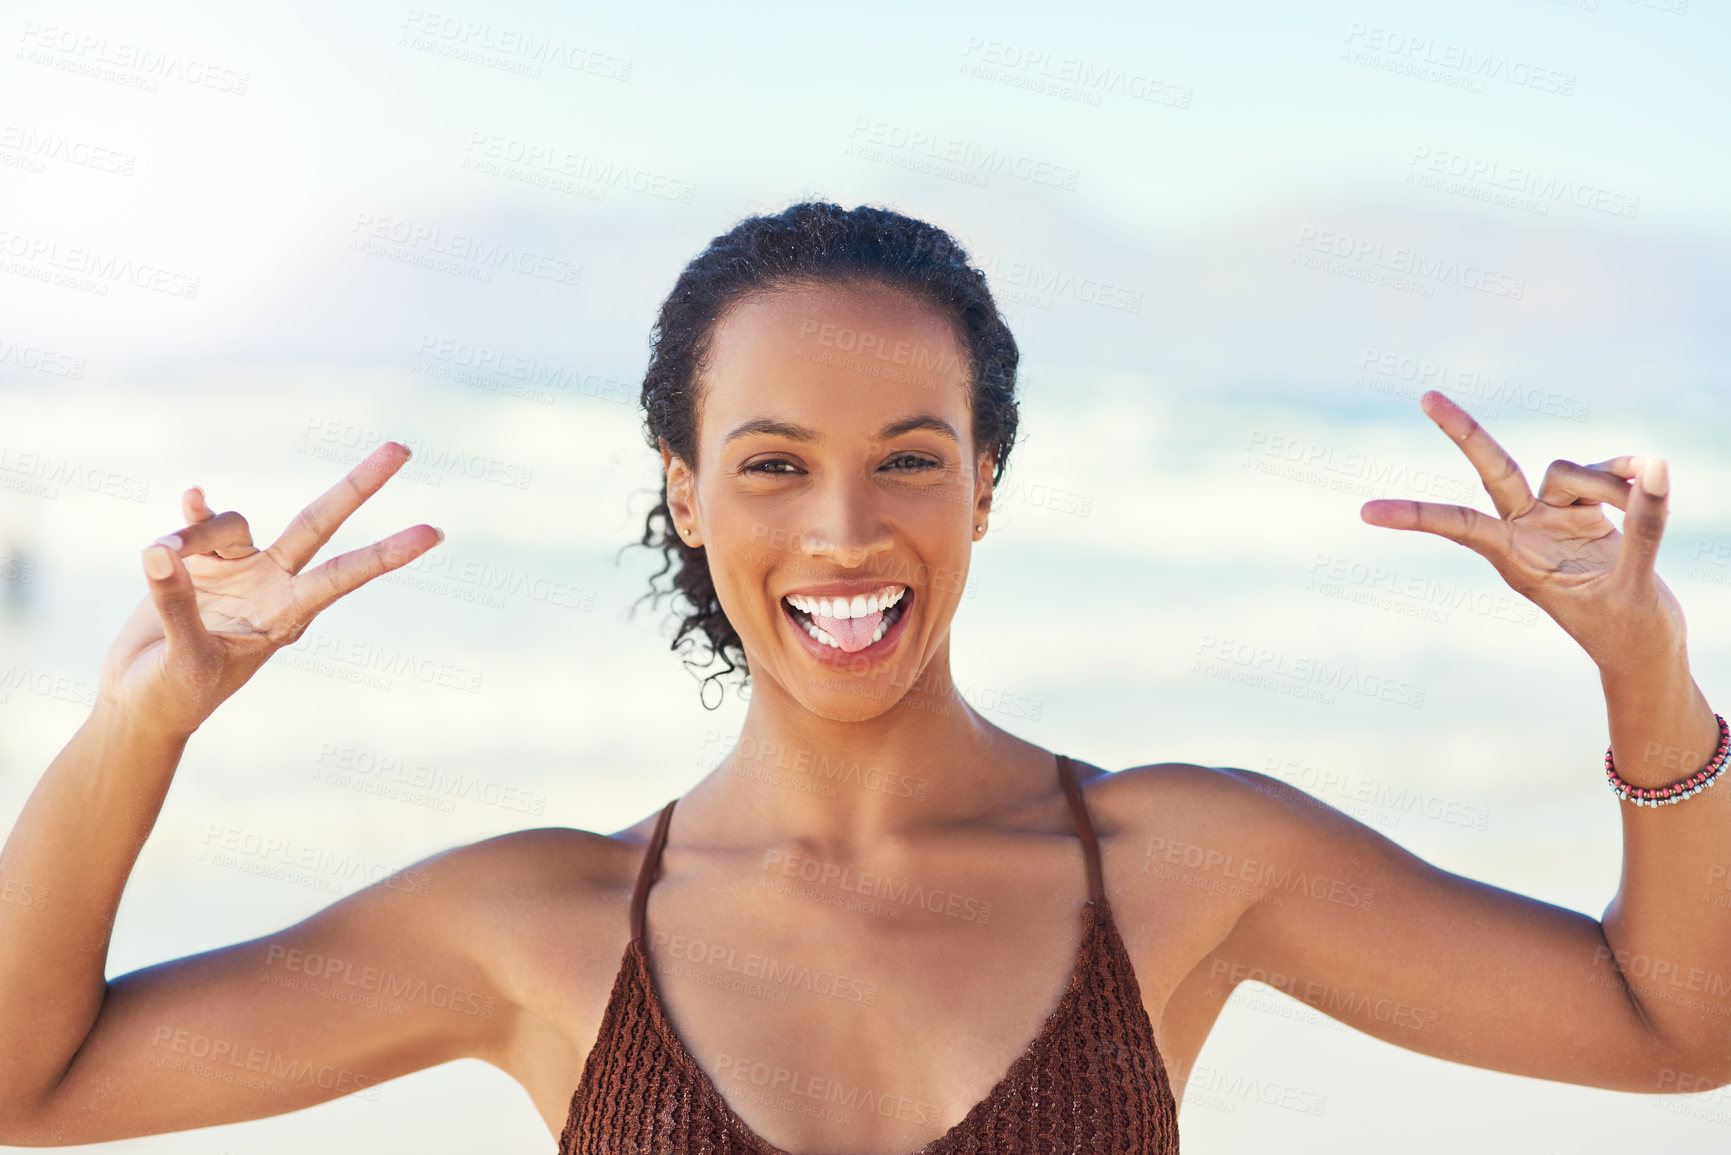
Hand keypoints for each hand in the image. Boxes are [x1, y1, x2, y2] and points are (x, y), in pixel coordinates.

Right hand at [98, 442, 440, 736]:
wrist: (144, 701)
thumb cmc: (177, 695)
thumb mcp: (187, 659)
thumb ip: (177, 605)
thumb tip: (159, 551)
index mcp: (289, 615)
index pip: (345, 576)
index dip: (387, 554)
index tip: (435, 533)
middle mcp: (273, 583)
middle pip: (319, 523)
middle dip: (358, 486)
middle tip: (402, 449)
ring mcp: (238, 568)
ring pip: (232, 524)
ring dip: (195, 533)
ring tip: (159, 554)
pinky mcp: (196, 561)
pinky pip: (200, 522)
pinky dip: (194, 512)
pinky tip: (193, 496)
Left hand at [1359, 391, 1679, 671]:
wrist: (1647, 654)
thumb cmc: (1630, 635)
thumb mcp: (1635, 586)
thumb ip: (1645, 526)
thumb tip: (1653, 465)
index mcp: (1516, 560)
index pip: (1458, 527)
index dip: (1415, 516)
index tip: (1365, 512)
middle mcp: (1527, 533)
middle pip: (1493, 471)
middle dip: (1464, 432)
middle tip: (1426, 397)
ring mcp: (1554, 520)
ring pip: (1565, 472)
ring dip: (1605, 481)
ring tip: (1637, 502)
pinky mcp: (1584, 513)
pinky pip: (1601, 474)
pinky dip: (1623, 474)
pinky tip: (1647, 478)